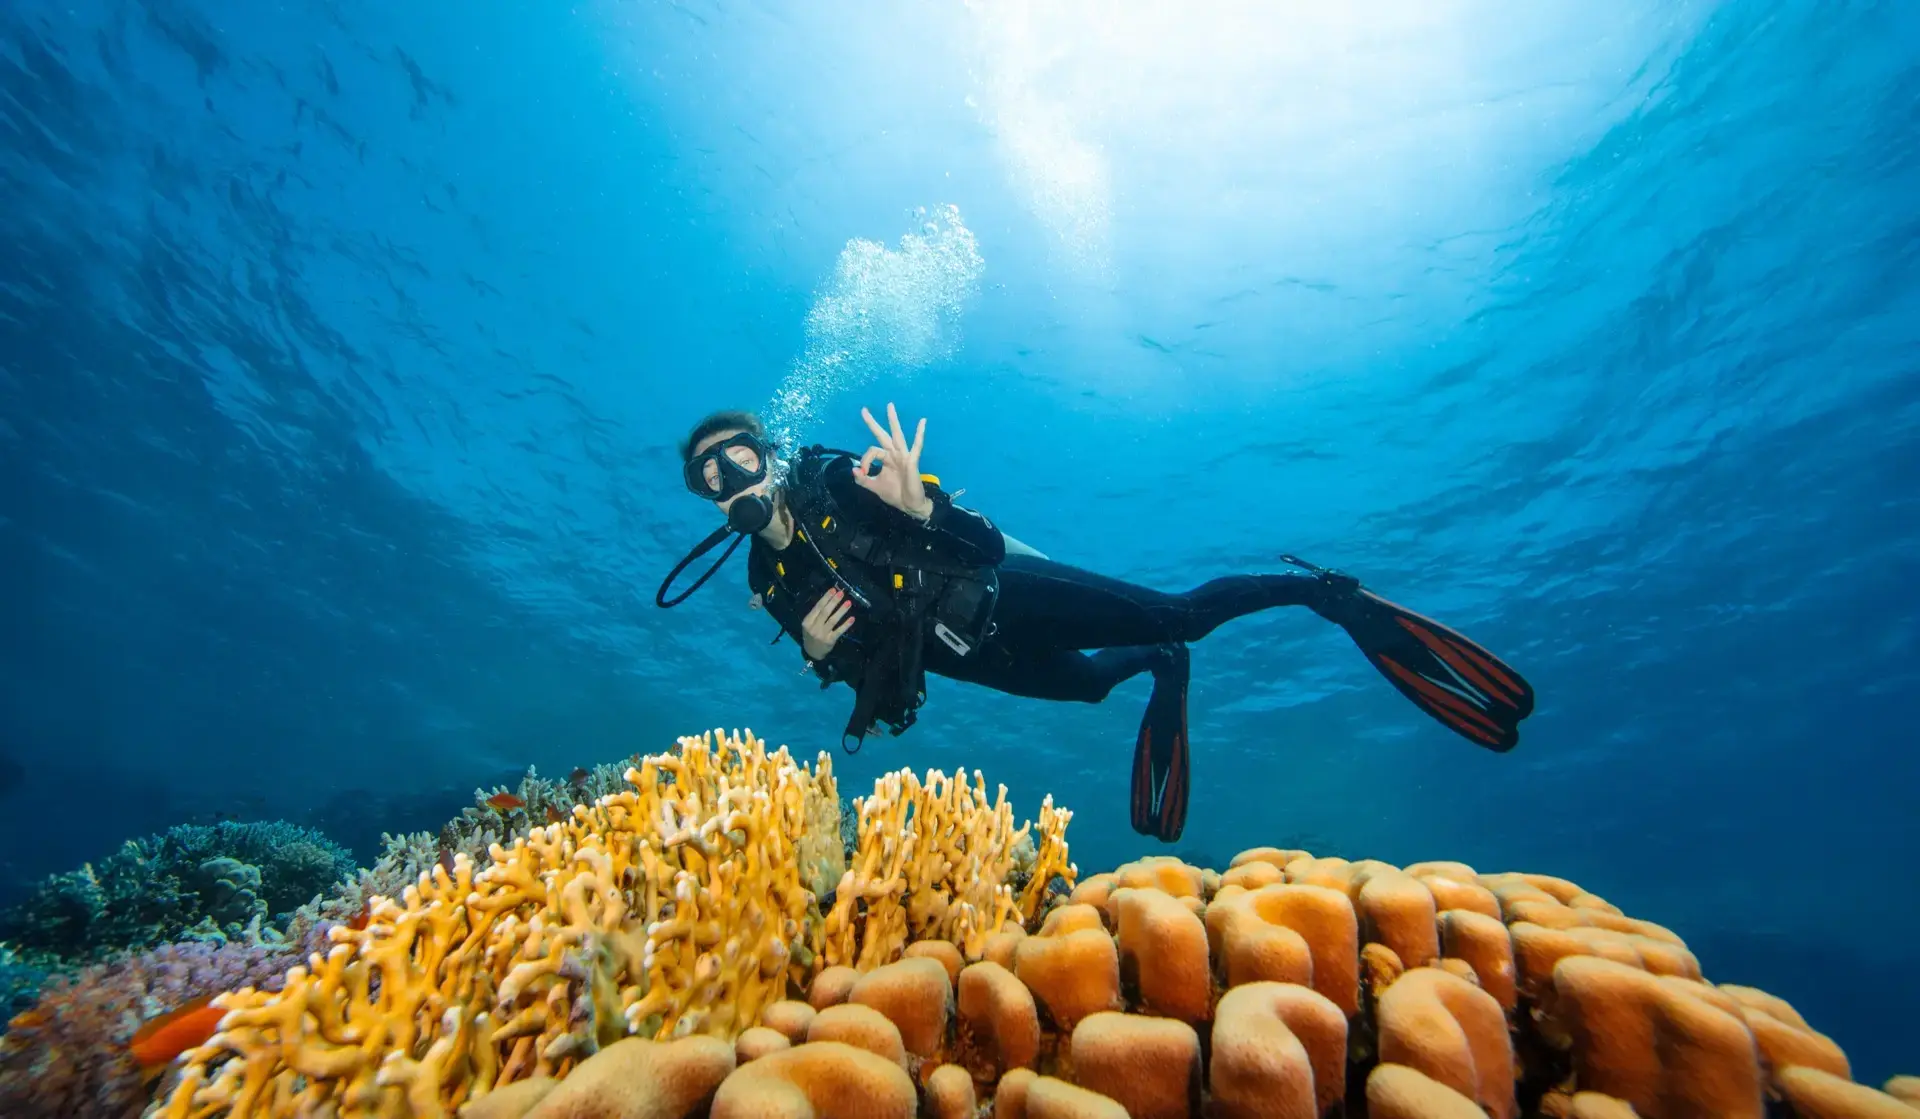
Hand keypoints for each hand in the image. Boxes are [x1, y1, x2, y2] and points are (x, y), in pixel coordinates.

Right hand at [801, 586, 854, 660]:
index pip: (818, 607)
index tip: (833, 589)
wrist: (812, 652)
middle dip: (834, 601)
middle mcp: (814, 627)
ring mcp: (822, 634)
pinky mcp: (830, 641)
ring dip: (841, 611)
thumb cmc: (811, 635)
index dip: (826, 598)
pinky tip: (852, 618)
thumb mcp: (809, 624)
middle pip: (825, 612)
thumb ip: (816, 614)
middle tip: (841, 593)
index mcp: (807, 621)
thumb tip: (829, 598)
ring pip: (832, 620)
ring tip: (848, 603)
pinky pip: (839, 631)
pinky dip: (845, 625)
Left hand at [853, 403, 932, 519]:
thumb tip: (854, 469)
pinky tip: (922, 422)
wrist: (909, 505)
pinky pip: (917, 446)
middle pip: (882, 435)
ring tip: (889, 406)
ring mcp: (903, 456)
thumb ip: (863, 479)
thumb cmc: (894, 494)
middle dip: (872, 423)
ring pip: (897, 435)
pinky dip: (919, 434)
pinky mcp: (912, 461)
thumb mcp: (874, 486)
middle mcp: (893, 454)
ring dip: (893, 421)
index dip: (865, 460)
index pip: (872, 451)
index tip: (863, 472)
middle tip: (864, 410)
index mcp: (885, 459)